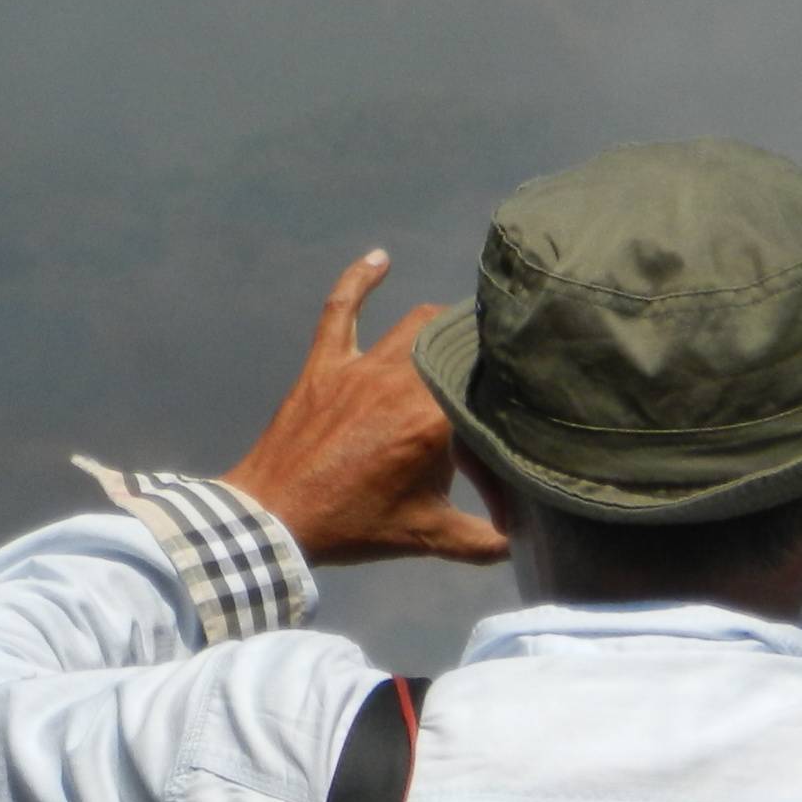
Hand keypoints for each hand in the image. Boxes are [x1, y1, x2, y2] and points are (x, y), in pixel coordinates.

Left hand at [222, 251, 509, 568]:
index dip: (512, 386)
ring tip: (457, 336)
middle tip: (496, 365)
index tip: (528, 390)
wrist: (273, 521)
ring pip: (414, 323)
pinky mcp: (324, 363)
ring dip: (440, 326)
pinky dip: (359, 280)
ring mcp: (360, 367)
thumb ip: (482, 541)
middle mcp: (401, 381)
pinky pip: (340, 309)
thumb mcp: (427, 537)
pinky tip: (380, 259)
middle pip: (458, 344)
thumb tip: (522, 543)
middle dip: (482, 351)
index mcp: (434, 419)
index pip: (489, 384)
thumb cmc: (352, 527)